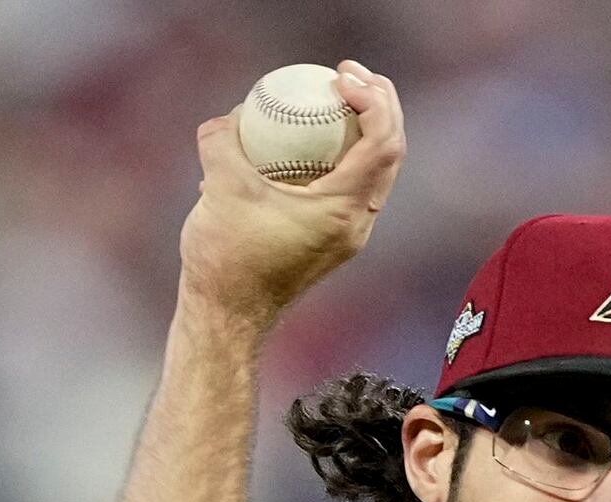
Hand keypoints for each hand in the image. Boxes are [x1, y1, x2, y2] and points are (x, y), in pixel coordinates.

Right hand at [179, 60, 402, 326]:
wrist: (226, 319)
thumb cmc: (226, 261)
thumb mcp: (220, 188)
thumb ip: (224, 140)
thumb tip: (232, 116)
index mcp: (342, 210)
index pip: (383, 142)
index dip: (374, 99)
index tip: (340, 77)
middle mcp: (355, 225)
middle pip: (390, 152)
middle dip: (380, 103)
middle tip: (348, 74)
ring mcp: (346, 236)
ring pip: (374, 171)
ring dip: (364, 129)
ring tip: (336, 98)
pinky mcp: (330, 241)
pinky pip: (349, 187)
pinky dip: (340, 155)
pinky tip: (306, 140)